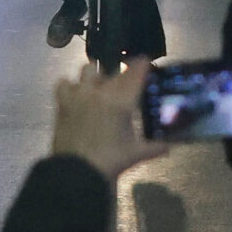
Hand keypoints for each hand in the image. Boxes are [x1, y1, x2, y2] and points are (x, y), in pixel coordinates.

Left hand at [50, 60, 166, 180]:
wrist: (78, 170)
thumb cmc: (111, 160)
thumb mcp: (136, 153)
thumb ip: (155, 147)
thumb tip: (169, 146)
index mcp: (121, 101)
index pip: (134, 74)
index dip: (141, 65)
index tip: (144, 60)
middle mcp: (100, 92)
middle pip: (114, 72)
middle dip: (122, 75)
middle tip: (126, 83)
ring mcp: (79, 95)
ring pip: (88, 70)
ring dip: (96, 75)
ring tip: (99, 85)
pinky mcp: (62, 102)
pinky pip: (64, 83)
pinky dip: (71, 85)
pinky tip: (77, 94)